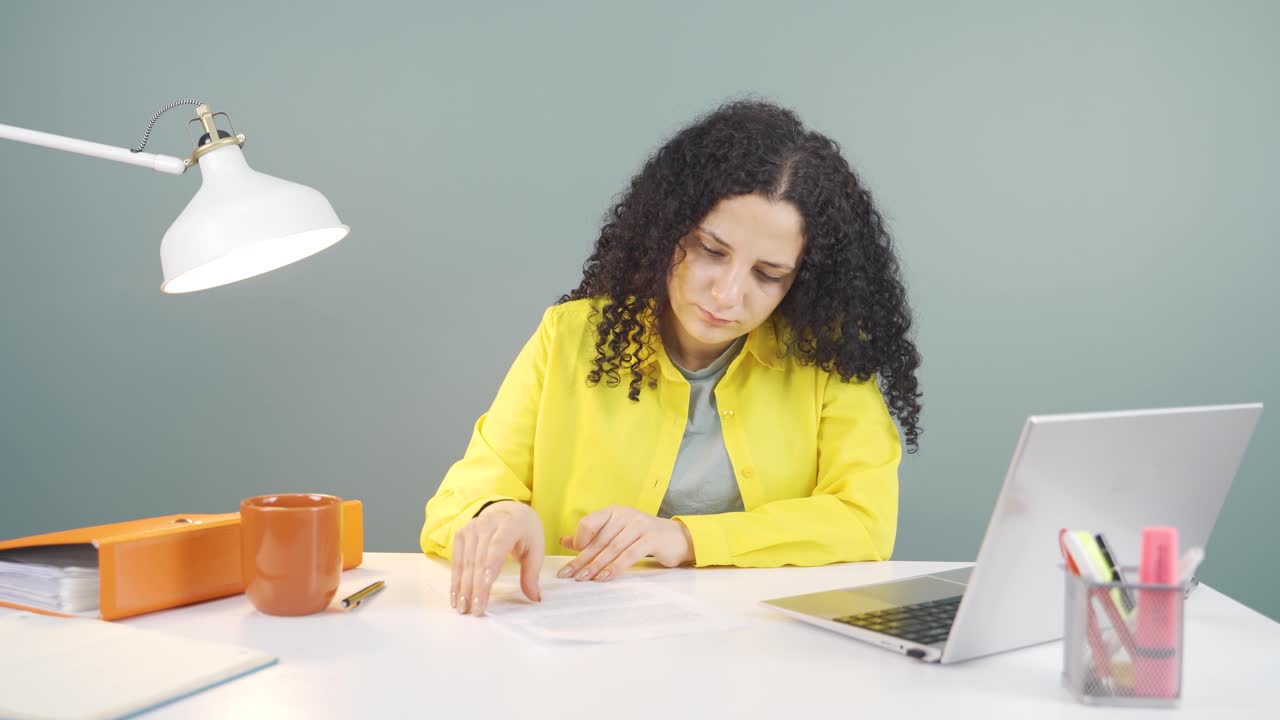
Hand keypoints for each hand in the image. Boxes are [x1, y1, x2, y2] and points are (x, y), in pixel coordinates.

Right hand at [451, 501, 544, 615]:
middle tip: (475, 609)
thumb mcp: (535, 549)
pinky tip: (456, 597)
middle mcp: (487, 523)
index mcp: (510, 524)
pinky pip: (456, 561)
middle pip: (479, 558)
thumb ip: (532, 573)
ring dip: (463, 587)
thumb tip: (534, 598)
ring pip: (465, 562)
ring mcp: (471, 528)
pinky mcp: (461, 534)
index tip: (485, 585)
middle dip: (476, 586)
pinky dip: (455, 581)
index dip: (491, 565)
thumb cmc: (524, 532)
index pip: (498, 545)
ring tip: (463, 608)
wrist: (509, 511)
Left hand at [557, 506, 693, 581]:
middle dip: (582, 559)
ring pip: (612, 548)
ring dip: (596, 565)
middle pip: (599, 539)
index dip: (579, 539)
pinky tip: (604, 577)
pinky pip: (629, 555)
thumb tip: (563, 541)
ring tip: (583, 578)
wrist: (676, 538)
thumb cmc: (641, 536)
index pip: (589, 522)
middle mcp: (625, 515)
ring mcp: (640, 525)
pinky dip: (615, 567)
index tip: (573, 556)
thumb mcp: (615, 533)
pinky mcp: (652, 538)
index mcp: (613, 512)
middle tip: (568, 574)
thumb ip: (592, 537)